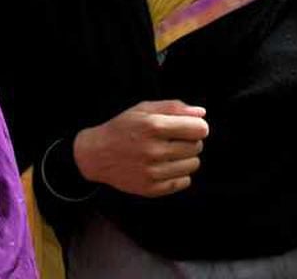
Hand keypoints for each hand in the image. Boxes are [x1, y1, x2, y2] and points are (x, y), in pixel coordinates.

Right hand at [73, 100, 207, 197]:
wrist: (95, 154)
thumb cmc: (120, 129)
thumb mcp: (141, 109)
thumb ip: (172, 107)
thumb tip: (201, 113)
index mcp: (151, 126)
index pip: (199, 129)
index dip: (197, 126)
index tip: (188, 127)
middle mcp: (153, 150)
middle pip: (197, 146)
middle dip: (189, 141)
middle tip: (171, 140)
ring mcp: (153, 172)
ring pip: (193, 164)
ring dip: (185, 158)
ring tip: (166, 153)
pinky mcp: (152, 188)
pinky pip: (184, 181)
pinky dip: (178, 174)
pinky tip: (162, 166)